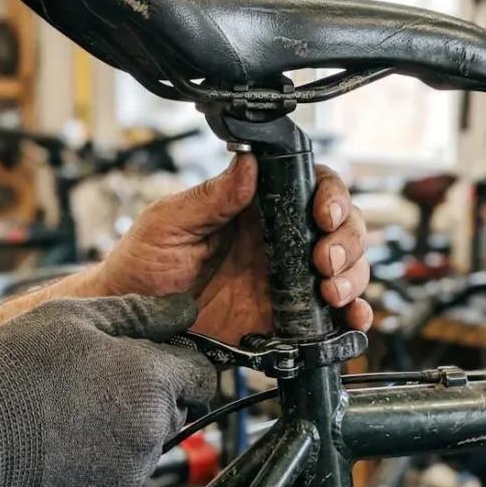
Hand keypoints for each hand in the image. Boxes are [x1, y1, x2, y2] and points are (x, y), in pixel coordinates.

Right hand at [0, 294, 215, 486]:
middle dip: (149, 395)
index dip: (178, 362)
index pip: (203, 373)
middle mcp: (151, 430)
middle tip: (94, 383)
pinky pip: (123, 477)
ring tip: (71, 413)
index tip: (149, 358)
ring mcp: (132, 473)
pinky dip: (103, 463)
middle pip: (176, 408)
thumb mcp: (72, 317)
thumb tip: (183, 307)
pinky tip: (65, 444)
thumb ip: (139, 312)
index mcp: (151, 379)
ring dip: (124, 428)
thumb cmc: (8, 376)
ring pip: (149, 444)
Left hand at [95, 155, 371, 343]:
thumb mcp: (169, 222)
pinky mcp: (285, 320)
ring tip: (331, 292)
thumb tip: (247, 165)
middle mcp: (279, 242)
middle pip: (341, 228)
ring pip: (346, 270)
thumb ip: (211, 197)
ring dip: (353, 277)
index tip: (323, 213)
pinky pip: (330, 318)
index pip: (311, 187)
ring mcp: (285, 282)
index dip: (331, 196)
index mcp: (255, 209)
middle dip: (347, 241)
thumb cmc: (142, 265)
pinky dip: (351, 318)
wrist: (132, 321)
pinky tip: (350, 319)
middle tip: (325, 260)